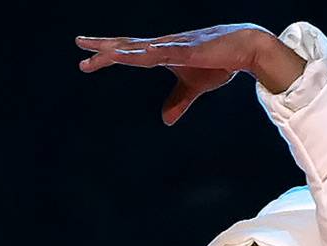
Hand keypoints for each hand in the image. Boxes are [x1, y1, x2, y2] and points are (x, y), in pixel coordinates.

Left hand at [76, 23, 303, 119]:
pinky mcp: (191, 49)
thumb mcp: (194, 87)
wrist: (247, 47)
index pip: (128, 53)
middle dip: (104, 46)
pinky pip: (168, 51)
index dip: (107, 56)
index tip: (85, 61)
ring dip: (123, 49)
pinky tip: (139, 53)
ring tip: (102, 51)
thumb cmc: (220, 62)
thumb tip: (165, 121)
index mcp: (161, 53)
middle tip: (79, 44)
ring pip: (143, 48)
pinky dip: (153, 52)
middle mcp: (164, 45)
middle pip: (128, 46)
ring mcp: (176, 45)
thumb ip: (178, 101)